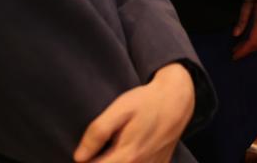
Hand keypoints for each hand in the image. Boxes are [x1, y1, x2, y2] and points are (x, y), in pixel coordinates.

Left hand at [73, 62, 194, 162]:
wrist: (177, 100)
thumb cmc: (146, 102)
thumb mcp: (119, 110)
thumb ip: (98, 133)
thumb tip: (79, 158)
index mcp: (126, 156)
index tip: (84, 155)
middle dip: (99, 162)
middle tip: (97, 150)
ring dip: (115, 161)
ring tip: (111, 150)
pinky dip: (131, 162)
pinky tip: (126, 154)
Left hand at [233, 0, 256, 59]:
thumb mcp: (247, 1)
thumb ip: (242, 18)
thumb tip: (235, 34)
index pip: (254, 41)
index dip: (244, 50)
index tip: (234, 55)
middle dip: (246, 50)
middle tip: (235, 53)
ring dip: (251, 46)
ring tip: (239, 47)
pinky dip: (256, 40)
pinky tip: (248, 39)